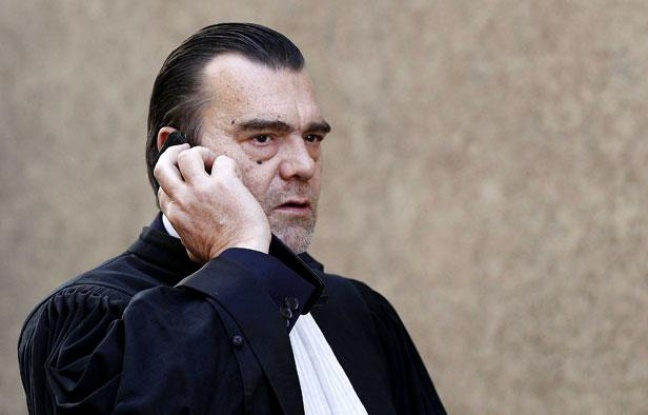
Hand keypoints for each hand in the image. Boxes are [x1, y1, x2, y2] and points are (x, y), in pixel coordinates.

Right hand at [154, 144, 270, 261]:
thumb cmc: (222, 256)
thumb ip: (187, 236)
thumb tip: (188, 239)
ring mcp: (201, 189)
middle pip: (163, 165)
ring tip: (214, 162)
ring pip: (188, 155)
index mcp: (174, 214)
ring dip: (201, 153)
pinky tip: (236, 178)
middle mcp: (182, 199)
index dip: (174, 179)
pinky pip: (223, 161)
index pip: (163, 187)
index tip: (187, 177)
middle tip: (186, 150)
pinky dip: (229, 165)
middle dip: (173, 153)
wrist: (241, 255)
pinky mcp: (223, 183)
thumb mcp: (192, 248)